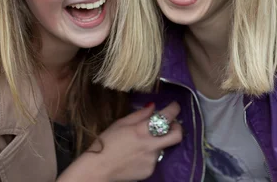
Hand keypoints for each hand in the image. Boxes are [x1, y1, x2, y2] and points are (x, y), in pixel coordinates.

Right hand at [59, 102, 182, 181]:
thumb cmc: (106, 143)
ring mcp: (152, 160)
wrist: (98, 169)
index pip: (167, 117)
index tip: (174, 106)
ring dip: (156, 142)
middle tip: (171, 125)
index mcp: (142, 130)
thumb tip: (153, 106)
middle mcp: (151, 145)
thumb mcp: (120, 124)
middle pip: (177, 135)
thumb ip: (139, 115)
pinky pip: (154, 159)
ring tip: (139, 145)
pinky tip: (135, 156)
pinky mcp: (150, 170)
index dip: (174, 109)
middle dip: (177, 127)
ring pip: (162, 147)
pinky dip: (148, 155)